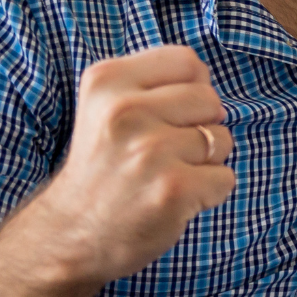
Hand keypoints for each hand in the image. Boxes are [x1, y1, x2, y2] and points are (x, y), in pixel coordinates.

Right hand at [22, 46, 235, 287]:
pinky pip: (225, 178)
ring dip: (205, 162)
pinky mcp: (174, 188)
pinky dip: (210, 193)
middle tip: (159, 154)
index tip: (162, 117)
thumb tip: (210, 83)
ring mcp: (150, 150)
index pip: (188, 62)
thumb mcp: (106, 107)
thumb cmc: (102, 168)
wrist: (70, 234)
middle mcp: (125, 110)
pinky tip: (173, 199)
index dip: (189, 91)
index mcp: (106, 81)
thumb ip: (153, 85)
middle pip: (211, 100)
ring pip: (222, 139)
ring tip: (162, 176)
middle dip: (200, 128)